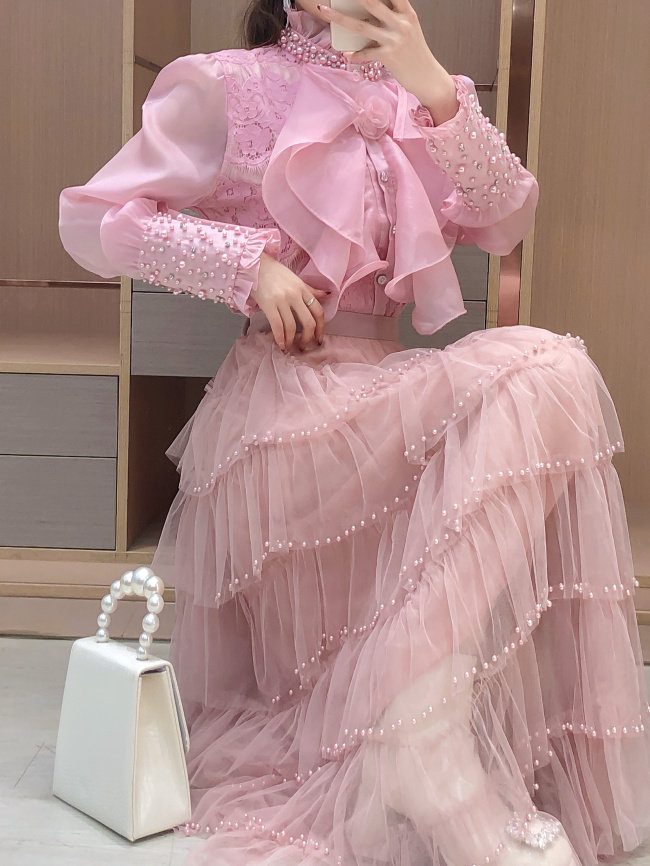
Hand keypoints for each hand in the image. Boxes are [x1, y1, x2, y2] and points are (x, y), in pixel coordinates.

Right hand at [250, 252, 328, 350]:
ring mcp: (282, 300)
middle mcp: (295, 295)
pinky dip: (280, 338)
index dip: (321, 328)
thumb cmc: (274, 272)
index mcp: (303, 289)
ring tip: (290, 347)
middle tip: (304, 346)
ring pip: (292, 326)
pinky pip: (277, 325)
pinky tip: (280, 344)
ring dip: (292, 340)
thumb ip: (310, 290)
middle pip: (309, 322)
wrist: (254, 264)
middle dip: (308, 338)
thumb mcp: (296, 279)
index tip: (319, 338)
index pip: (318, 311)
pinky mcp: (268, 304)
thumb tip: (327, 295)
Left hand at [316, 0, 455, 112]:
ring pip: (361, 26)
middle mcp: (401, 24)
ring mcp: (394, 40)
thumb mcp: (408, 30)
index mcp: (407, 13)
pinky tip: (347, 53)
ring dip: (340, 18)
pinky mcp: (389, 57)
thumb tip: (367, 13)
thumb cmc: (415, 53)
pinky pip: (366, 53)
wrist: (428, 77)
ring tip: (324, 11)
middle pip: (372, 3)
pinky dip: (355, 54)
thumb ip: (393, 18)